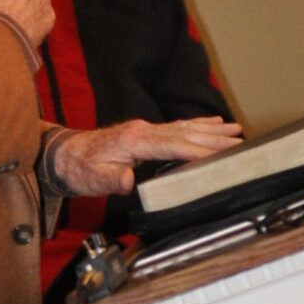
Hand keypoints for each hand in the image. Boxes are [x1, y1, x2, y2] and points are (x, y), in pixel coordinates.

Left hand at [50, 114, 242, 197]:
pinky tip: (212, 122)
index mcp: (134, 141)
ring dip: (211, 128)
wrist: (64, 155)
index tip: (220, 153)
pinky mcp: (145, 133)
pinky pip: (177, 126)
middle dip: (214, 137)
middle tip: (240, 141)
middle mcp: (143, 130)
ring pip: (184, 127)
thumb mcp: (92, 179)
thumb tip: (128, 180)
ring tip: (235, 129)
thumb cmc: (79, 168)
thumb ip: (111, 179)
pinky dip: (197, 124)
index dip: (198, 149)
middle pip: (185, 133)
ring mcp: (145, 129)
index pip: (173, 144)